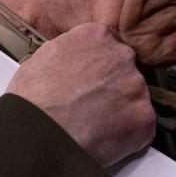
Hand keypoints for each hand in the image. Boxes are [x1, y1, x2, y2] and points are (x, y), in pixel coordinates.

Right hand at [6, 23, 155, 166]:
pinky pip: (141, 127)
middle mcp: (122, 56)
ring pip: (134, 100)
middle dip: (112, 90)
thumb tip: (70, 63)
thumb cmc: (31, 101)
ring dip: (119, 113)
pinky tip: (103, 140)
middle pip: (125, 73)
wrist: (36, 134)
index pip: (110, 47)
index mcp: (97, 36)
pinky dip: (127, 137)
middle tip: (91, 107)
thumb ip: (68, 54)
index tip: (93, 82)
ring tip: (92, 127)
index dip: (100, 69)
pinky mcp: (143, 117)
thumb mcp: (41, 59)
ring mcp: (136, 86)